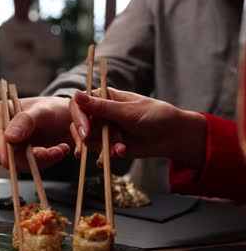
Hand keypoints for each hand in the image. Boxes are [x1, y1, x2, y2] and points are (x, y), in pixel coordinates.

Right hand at [0, 96, 71, 171]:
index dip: (1, 148)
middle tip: (53, 152)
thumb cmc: (54, 109)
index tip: (9, 160)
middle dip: (30, 156)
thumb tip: (9, 137)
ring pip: (19, 163)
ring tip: (60, 149)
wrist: (68, 119)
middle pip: (5, 153)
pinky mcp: (22, 158)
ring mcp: (10, 147)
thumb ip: (26, 121)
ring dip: (43, 159)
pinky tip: (60, 150)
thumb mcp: (43, 111)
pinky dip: (47, 161)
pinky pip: (30, 167)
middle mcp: (0, 132)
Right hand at [70, 88, 206, 169]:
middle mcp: (103, 113)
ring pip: (91, 140)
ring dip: (102, 147)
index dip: (78, 117)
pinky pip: (101, 152)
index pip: (80, 104)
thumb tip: (77, 94)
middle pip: (81, 124)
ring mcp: (107, 130)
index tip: (84, 132)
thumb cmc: (155, 116)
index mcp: (106, 98)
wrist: (173, 137)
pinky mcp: (112, 145)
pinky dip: (106, 156)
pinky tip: (115, 156)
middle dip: (84, 137)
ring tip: (119, 150)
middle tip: (87, 147)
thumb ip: (102, 107)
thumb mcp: (128, 112)